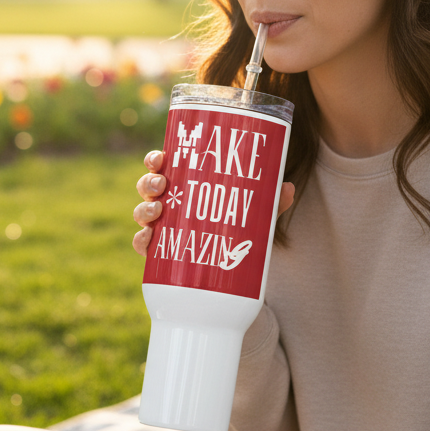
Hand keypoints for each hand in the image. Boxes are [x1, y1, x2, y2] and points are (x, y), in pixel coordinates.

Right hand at [132, 150, 295, 255]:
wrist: (236, 273)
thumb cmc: (239, 230)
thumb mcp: (256, 214)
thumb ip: (270, 201)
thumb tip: (287, 188)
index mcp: (185, 186)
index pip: (163, 167)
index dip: (155, 160)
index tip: (161, 157)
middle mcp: (169, 205)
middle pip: (149, 188)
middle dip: (149, 182)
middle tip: (162, 184)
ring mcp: (163, 228)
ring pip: (143, 213)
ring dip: (144, 209)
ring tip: (158, 211)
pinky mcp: (161, 254)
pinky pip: (143, 245)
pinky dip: (142, 241)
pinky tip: (149, 239)